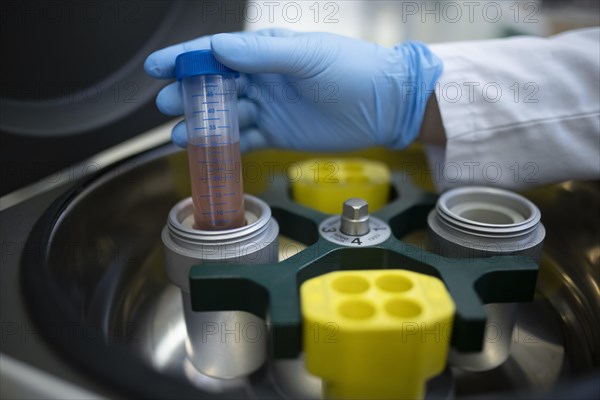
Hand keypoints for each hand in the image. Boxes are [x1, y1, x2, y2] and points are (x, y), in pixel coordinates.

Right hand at [144, 29, 441, 151]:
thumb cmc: (353, 70)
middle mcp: (262, 78)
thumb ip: (262, 54)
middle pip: (214, 86)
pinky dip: (224, 146)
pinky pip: (243, 140)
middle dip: (188, 94)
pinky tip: (206, 150)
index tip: (157, 67)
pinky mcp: (276, 134)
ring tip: (180, 134)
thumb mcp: (308, 57)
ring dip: (201, 125)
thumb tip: (218, 48)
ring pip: (224, 116)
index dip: (184, 58)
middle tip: (168, 105)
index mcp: (267, 51)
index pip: (217, 52)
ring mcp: (268, 107)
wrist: (384, 106)